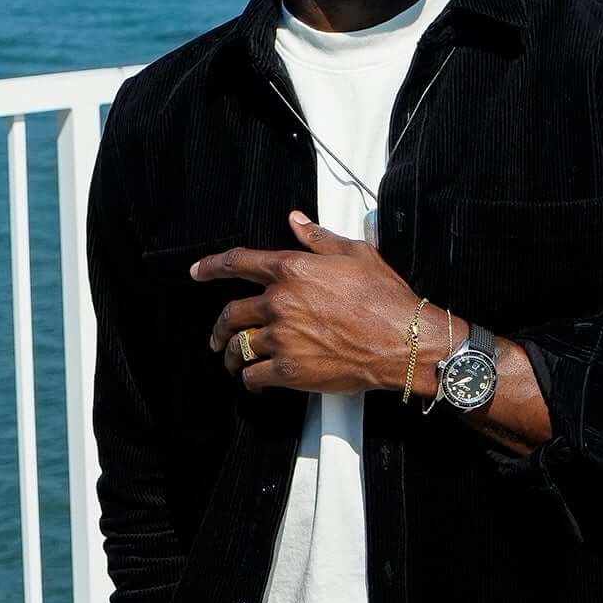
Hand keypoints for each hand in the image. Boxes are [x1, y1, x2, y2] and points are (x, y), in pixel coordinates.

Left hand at [192, 211, 423, 394]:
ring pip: (239, 347)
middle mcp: (280, 302)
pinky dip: (249, 380)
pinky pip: (254, 376)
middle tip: (217, 335)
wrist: (405, 342)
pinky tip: (253, 381)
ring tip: (232, 361)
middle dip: (219, 326)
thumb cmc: (385, 298)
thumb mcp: (355, 255)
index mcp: (292, 269)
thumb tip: (296, 221)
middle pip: (231, 313)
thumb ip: (318, 238)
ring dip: (231, 355)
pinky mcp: (290, 370)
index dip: (211, 267)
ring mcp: (283, 338)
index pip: (237, 263)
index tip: (197, 273)